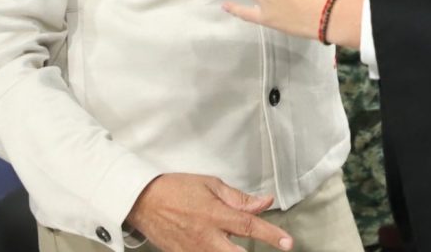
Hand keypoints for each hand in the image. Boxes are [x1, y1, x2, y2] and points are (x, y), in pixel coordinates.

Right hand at [125, 173, 292, 251]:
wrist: (142, 201)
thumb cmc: (176, 188)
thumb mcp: (210, 185)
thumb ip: (238, 198)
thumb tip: (264, 203)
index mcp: (214, 215)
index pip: (249, 227)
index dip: (272, 236)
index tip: (288, 243)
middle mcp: (206, 237)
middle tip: (271, 247)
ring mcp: (194, 251)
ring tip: (238, 245)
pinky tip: (221, 247)